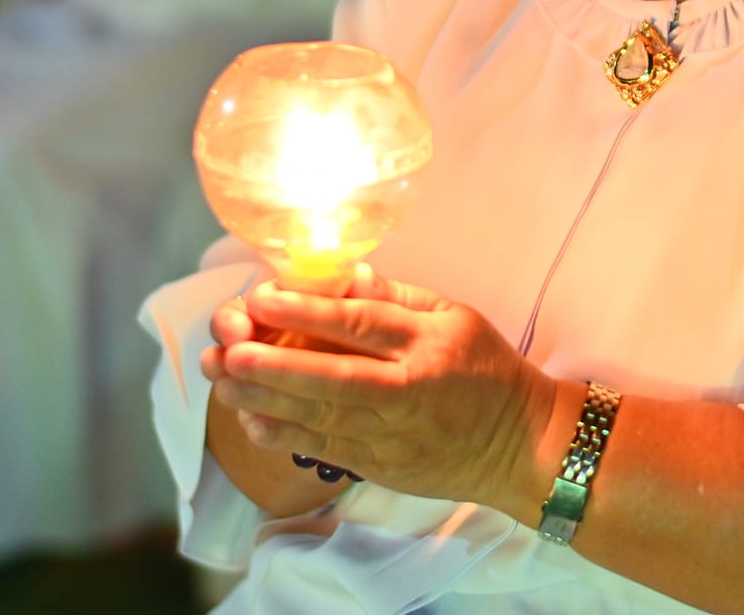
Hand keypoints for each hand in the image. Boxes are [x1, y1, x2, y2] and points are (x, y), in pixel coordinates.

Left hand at [201, 264, 558, 508]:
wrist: (520, 444)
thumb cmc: (487, 371)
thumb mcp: (457, 316)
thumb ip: (399, 297)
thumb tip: (345, 276)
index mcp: (428, 344)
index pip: (360, 324)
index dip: (307, 311)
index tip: (262, 297)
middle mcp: (408, 390)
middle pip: (332, 377)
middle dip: (273, 364)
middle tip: (227, 349)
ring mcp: (392, 435)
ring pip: (319, 417)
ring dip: (265, 399)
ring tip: (223, 380)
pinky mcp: (381, 467)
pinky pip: (324, 449)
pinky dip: (285, 435)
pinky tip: (251, 419)